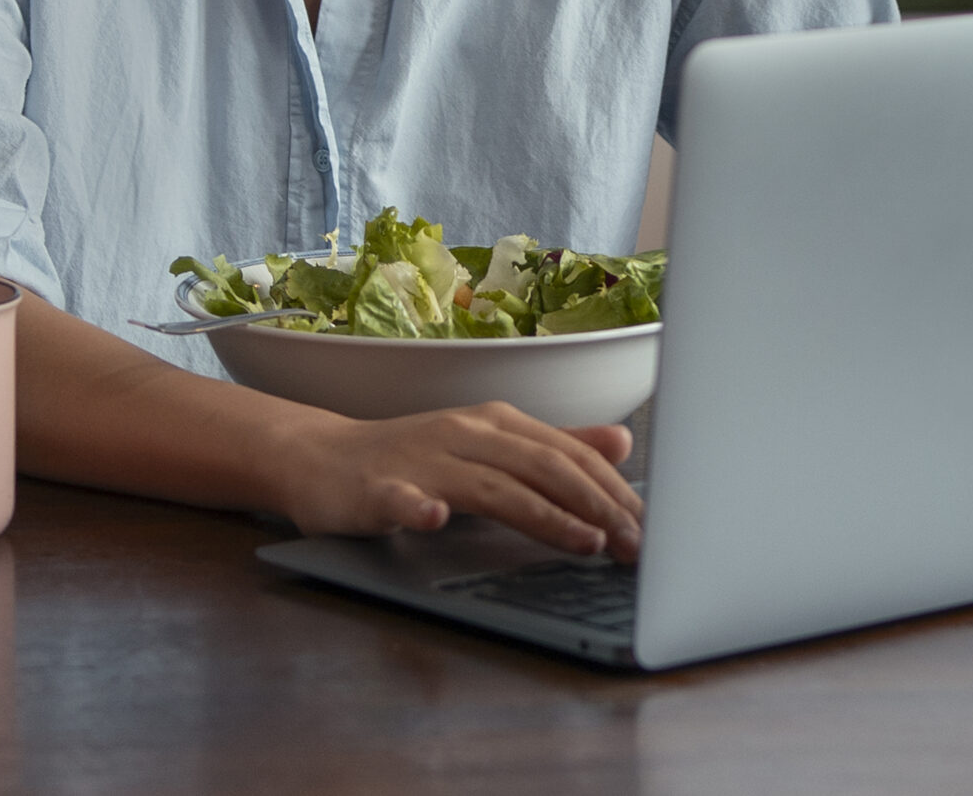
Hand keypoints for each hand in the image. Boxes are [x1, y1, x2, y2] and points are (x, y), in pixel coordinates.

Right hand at [264, 403, 643, 560]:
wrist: (319, 458)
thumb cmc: (410, 458)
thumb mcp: (489, 447)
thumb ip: (553, 447)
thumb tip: (621, 442)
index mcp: (495, 424)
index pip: (568, 455)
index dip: (614, 490)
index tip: (653, 530)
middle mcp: (464, 434)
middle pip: (542, 467)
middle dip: (596, 507)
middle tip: (637, 548)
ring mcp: (420, 460)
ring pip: (491, 485)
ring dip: (542, 515)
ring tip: (584, 543)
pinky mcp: (375, 487)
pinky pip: (399, 498)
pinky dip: (419, 507)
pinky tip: (437, 519)